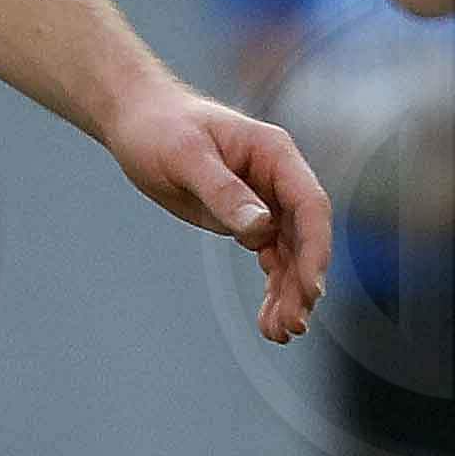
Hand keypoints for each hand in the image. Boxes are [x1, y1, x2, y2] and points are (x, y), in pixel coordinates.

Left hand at [99, 73, 331, 343]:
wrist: (138, 121)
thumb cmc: (160, 129)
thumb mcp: (186, 157)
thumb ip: (223, 190)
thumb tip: (261, 228)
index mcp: (274, 154)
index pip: (310, 205)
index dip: (316, 249)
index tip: (312, 290)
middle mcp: (278, 177)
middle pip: (305, 237)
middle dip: (302, 283)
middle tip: (291, 328)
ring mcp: (266, 199)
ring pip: (290, 254)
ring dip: (289, 294)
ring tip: (278, 335)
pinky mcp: (247, 218)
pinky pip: (271, 257)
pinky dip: (273, 289)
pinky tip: (269, 321)